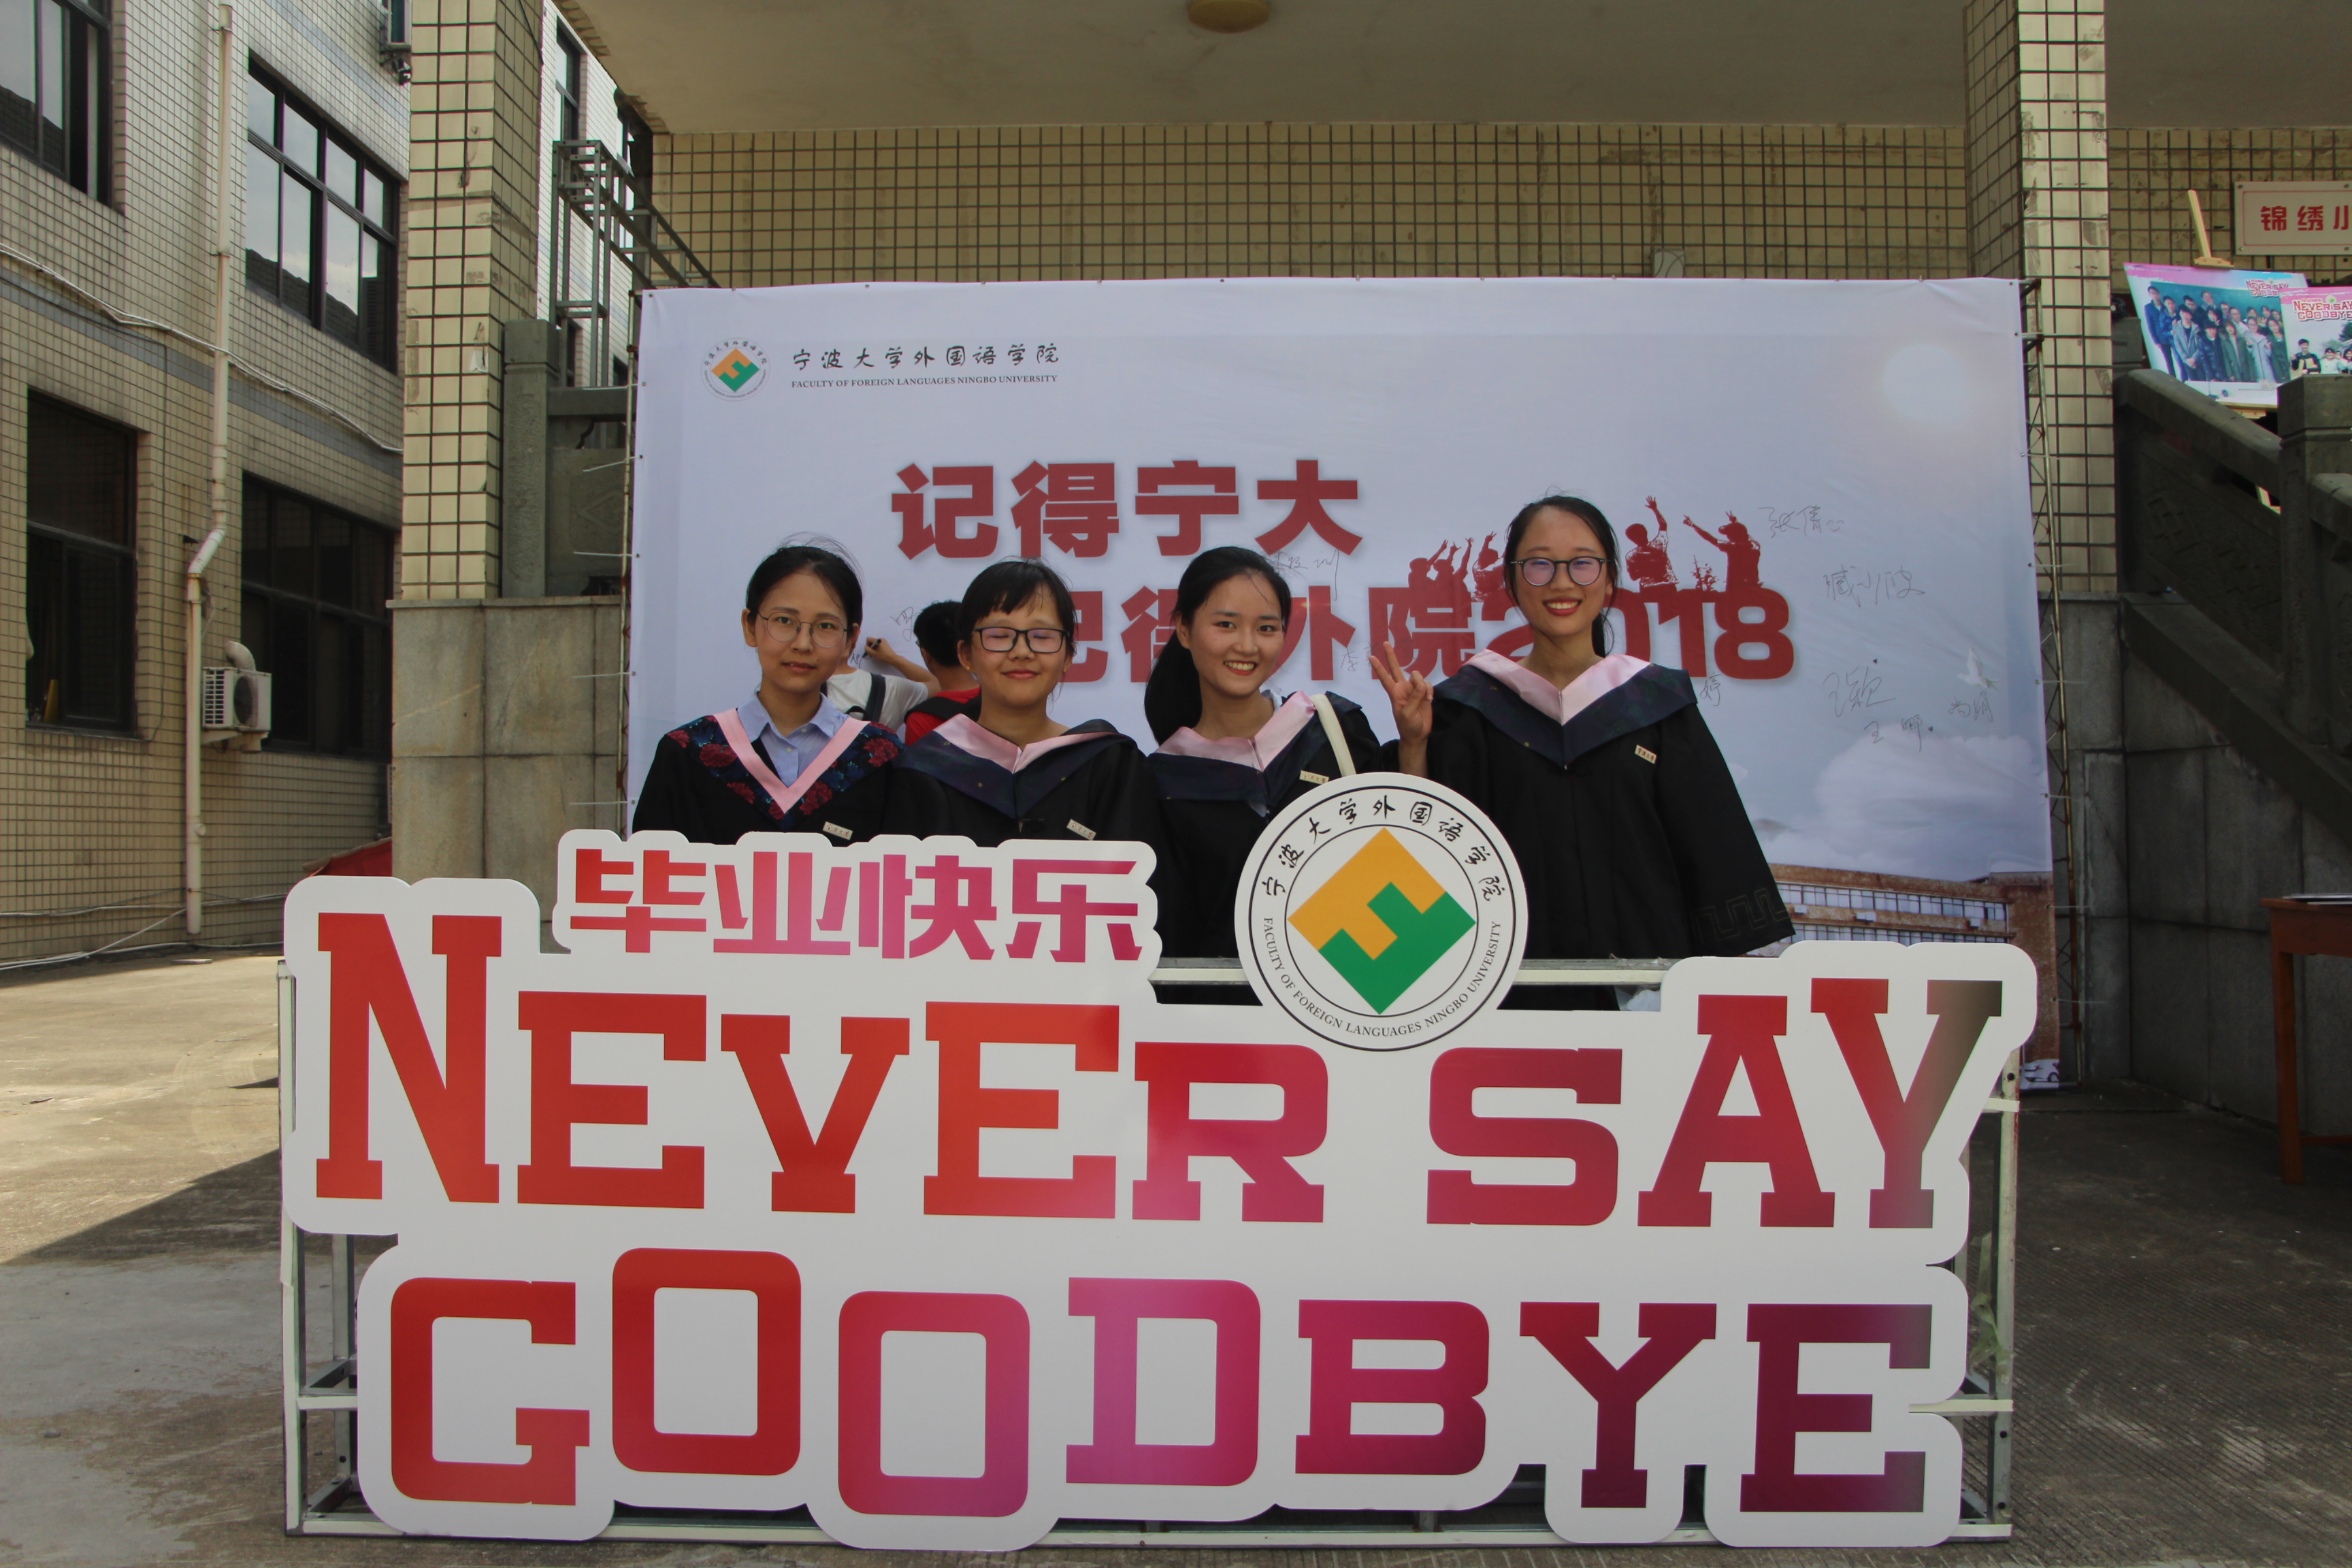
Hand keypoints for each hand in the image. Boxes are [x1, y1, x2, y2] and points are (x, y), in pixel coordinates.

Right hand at [865, 636, 893, 659]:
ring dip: (873, 648)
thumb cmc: (882, 656)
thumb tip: (866, 647)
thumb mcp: (873, 653)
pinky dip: (877, 648)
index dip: (867, 644)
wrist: (892, 658)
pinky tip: (878, 654)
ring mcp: (884, 641)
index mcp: (877, 640)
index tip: (869, 650)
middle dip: (870, 647)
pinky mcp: (886, 644)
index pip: (868, 639)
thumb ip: (867, 649)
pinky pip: (879, 645)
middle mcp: (880, 639)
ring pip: (875, 643)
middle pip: (872, 641)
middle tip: (870, 654)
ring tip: (874, 655)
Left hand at [1371, 641, 1433, 756]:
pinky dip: (1430, 690)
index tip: (1371, 657)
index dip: (1379, 668)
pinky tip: (1430, 699)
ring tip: (1425, 699)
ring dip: (1422, 685)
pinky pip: (1428, 684)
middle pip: (1396, 668)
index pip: (1385, 678)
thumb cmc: (1408, 726)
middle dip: (1391, 656)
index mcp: (1394, 693)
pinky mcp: (1424, 692)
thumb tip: (1421, 684)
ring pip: (1418, 676)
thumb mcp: (1407, 714)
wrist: (1418, 734)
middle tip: (1385, 643)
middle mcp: (1403, 688)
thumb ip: (1414, 698)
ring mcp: (1414, 690)